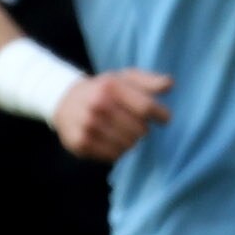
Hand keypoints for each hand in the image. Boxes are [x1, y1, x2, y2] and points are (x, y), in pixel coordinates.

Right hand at [53, 70, 172, 162]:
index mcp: (110, 86)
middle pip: (140, 130)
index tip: (163, 118)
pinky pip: (113, 156)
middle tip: (134, 123)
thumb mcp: (124, 78)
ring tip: (123, 131)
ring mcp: (87, 125)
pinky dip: (117, 151)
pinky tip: (111, 140)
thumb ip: (148, 81)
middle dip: (143, 128)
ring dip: (131, 141)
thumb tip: (169, 85)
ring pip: (129, 145)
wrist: (64, 101)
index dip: (161, 115)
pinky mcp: (80, 143)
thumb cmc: (103, 90)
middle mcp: (97, 105)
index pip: (147, 108)